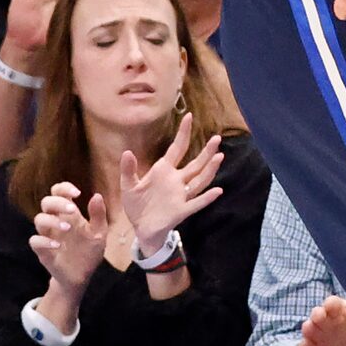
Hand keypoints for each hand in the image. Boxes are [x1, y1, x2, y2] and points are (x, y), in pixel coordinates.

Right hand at [30, 181, 109, 293]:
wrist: (83, 275)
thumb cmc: (89, 250)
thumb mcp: (99, 233)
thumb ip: (98, 215)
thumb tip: (97, 195)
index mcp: (69, 214)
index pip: (59, 193)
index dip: (64, 188)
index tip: (77, 192)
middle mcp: (56, 221)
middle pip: (46, 202)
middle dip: (57, 202)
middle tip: (73, 209)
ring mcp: (48, 235)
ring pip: (38, 219)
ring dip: (52, 220)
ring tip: (68, 228)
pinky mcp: (42, 251)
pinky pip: (35, 241)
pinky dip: (44, 241)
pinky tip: (58, 246)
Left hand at [121, 112, 224, 254]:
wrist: (141, 229)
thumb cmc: (137, 206)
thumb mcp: (128, 186)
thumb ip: (128, 170)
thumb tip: (127, 152)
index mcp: (163, 171)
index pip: (176, 149)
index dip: (183, 133)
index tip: (189, 116)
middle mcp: (176, 181)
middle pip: (195, 163)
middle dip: (206, 151)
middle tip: (217, 138)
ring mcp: (181, 195)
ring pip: (199, 180)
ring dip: (209, 169)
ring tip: (219, 157)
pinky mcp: (182, 210)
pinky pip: (196, 203)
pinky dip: (207, 198)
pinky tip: (217, 191)